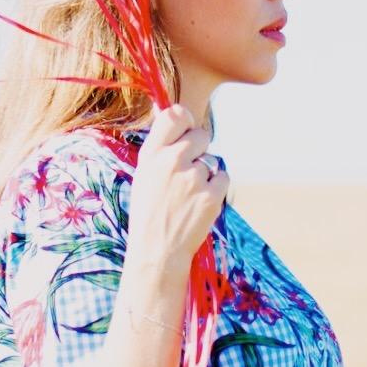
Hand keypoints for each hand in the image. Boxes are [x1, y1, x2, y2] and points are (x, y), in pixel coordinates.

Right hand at [124, 103, 226, 281]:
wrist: (157, 251)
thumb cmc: (150, 212)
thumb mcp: (144, 174)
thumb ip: (160, 147)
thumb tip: (178, 118)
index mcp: (151, 155)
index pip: (174, 115)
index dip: (185, 119)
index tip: (187, 130)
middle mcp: (171, 161)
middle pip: (201, 134)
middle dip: (200, 148)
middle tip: (188, 172)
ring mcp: (192, 178)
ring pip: (212, 160)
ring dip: (206, 173)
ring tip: (188, 195)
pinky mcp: (211, 195)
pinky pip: (222, 177)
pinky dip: (215, 188)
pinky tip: (199, 202)